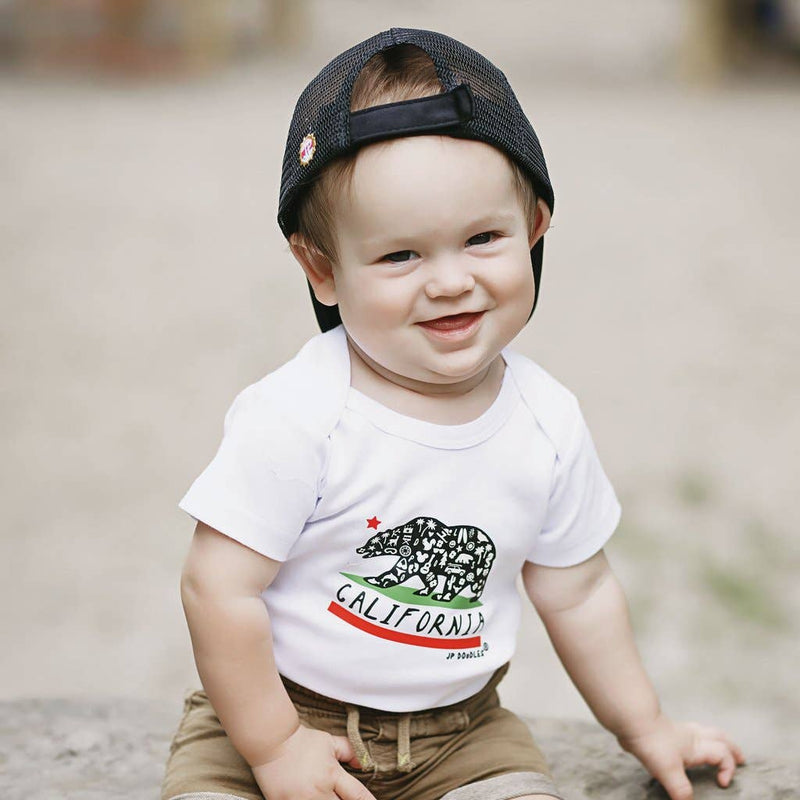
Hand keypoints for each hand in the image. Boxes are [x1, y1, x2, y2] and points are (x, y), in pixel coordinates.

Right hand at [252, 724, 375, 799]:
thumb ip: (350, 751)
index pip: (358, 795)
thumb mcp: (329, 742)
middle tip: (341, 796)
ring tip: (325, 796)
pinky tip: (310, 798)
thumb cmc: (302, 741)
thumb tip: (363, 764)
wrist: (271, 741)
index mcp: (332, 774)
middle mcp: (318, 791)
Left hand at [618, 714, 744, 799]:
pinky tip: (689, 742)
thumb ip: (681, 790)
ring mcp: (679, 731)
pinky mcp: (665, 729)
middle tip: (741, 758)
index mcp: (697, 746)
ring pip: (704, 730)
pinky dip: (696, 735)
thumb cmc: (652, 743)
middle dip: (732, 748)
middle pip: (719, 737)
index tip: (721, 784)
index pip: (723, 754)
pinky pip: (688, 730)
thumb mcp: (668, 771)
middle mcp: (691, 736)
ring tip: (721, 746)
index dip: (729, 769)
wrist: (631, 721)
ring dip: (716, 738)